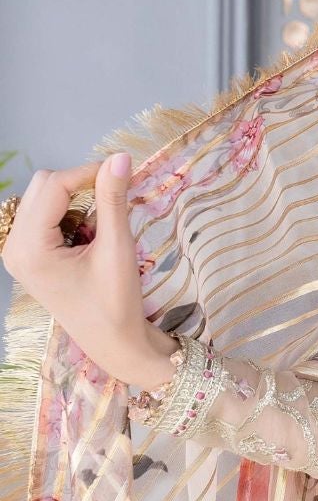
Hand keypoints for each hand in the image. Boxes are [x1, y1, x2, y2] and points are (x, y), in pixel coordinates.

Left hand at [1, 155, 176, 389]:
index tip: (121, 172)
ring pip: (43, 197)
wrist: (112, 342)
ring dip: (75, 202)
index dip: (89, 172)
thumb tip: (119, 157)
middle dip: (80, 187)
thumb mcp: (116, 248)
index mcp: (29, 248)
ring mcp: (17, 252)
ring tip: (98, 232)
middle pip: (43, 186)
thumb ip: (113, 199)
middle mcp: (13, 247)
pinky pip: (44, 216)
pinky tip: (87, 240)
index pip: (54, 185)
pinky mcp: (26, 256)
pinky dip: (69, 216)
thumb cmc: (115, 302)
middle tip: (112, 205)